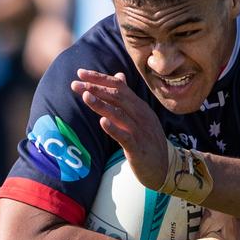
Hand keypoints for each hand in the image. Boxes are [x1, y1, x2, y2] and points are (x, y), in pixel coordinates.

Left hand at [70, 68, 167, 188]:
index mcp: (139, 106)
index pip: (118, 86)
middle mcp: (140, 115)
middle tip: (75, 84)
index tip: (80, 73)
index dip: (100, 78)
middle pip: (117, 96)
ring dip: (101, 104)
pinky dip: (114, 129)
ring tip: (85, 96)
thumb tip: (118, 75)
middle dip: (95, 88)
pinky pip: (125, 137)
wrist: (164, 167)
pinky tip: (102, 122)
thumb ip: (127, 97)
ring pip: (119, 114)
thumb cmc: (147, 139)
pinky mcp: (137, 148)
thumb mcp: (140, 115)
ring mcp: (139, 131)